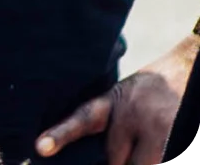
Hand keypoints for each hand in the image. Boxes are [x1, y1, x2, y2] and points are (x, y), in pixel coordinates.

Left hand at [35, 33, 197, 164]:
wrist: (186, 70)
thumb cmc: (151, 91)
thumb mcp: (123, 96)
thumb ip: (110, 120)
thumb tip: (105, 156)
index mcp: (112, 100)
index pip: (82, 118)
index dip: (60, 134)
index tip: (40, 147)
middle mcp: (130, 112)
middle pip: (113, 157)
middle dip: (118, 160)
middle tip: (130, 142)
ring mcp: (154, 126)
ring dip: (140, 162)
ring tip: (147, 143)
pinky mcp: (173, 137)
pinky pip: (159, 162)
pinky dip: (157, 159)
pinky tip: (160, 146)